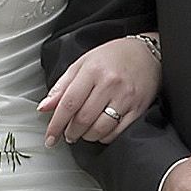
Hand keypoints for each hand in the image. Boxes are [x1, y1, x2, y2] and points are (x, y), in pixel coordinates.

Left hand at [42, 34, 161, 143]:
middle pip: (83, 119)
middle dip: (71, 132)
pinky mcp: (138, 108)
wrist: (146, 53)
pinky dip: (104, 137)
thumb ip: (62, 86)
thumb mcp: (83, 63)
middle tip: (68, 134)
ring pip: (100, 129)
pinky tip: (100, 131)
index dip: (56, 124)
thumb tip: (44, 107)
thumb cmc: (113, 57)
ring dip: (87, 136)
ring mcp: (125, 97)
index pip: (69, 103)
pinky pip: (117, 132)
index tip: (50, 137)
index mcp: (92, 70)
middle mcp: (110, 84)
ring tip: (83, 132)